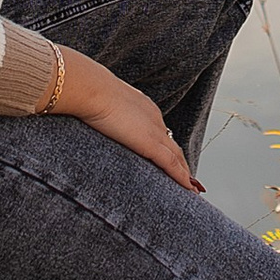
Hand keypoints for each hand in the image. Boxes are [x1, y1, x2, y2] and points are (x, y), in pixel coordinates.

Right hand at [50, 45, 200, 190]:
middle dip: (181, 162)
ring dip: (185, 173)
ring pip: (177, 157)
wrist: (91, 89)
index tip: (171, 157)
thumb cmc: (88, 93)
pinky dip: (182, 178)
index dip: (166, 146)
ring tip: (192, 188)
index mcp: (142, 107)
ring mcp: (154, 131)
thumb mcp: (98, 104)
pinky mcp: (151, 144)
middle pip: (172, 145)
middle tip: (188, 177)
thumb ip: (100, 113)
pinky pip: (172, 165)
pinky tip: (188, 189)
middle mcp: (154, 118)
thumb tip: (89, 118)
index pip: (159, 131)